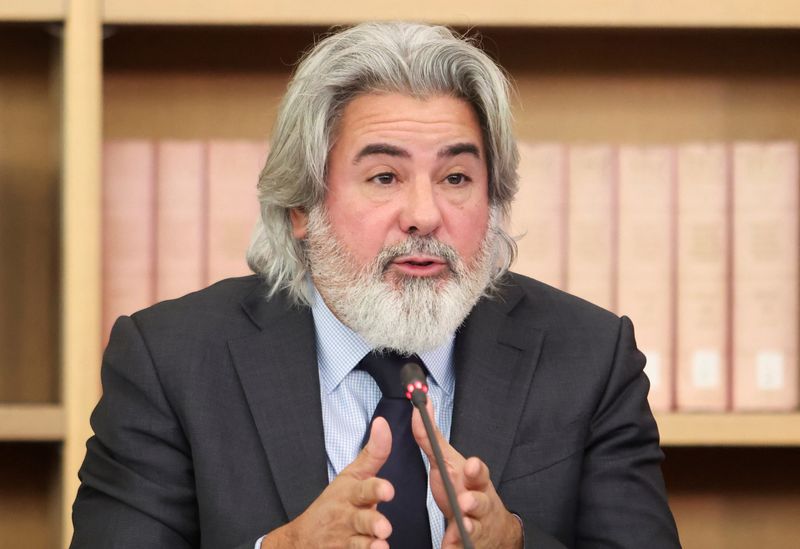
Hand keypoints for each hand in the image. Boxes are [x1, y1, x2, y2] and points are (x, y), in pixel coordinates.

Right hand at [261, 418, 394, 548]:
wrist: (303, 539)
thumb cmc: (333, 503)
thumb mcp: (351, 476)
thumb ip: (373, 453)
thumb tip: (383, 423)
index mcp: (350, 494)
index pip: (363, 489)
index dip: (376, 489)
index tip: (388, 490)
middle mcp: (347, 516)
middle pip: (361, 519)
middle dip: (372, 522)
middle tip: (385, 527)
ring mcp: (345, 539)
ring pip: (359, 543)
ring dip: (369, 545)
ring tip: (381, 545)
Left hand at [412, 401, 521, 548]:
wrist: (489, 526)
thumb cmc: (463, 488)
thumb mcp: (447, 463)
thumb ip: (431, 438)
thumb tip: (420, 406)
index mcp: (474, 481)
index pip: (479, 473)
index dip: (476, 470)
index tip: (470, 465)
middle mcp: (479, 503)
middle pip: (481, 502)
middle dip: (474, 501)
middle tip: (465, 500)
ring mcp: (477, 525)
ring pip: (475, 527)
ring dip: (469, 526)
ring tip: (464, 525)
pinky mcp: (468, 544)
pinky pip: (463, 547)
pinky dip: (457, 548)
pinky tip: (450, 548)